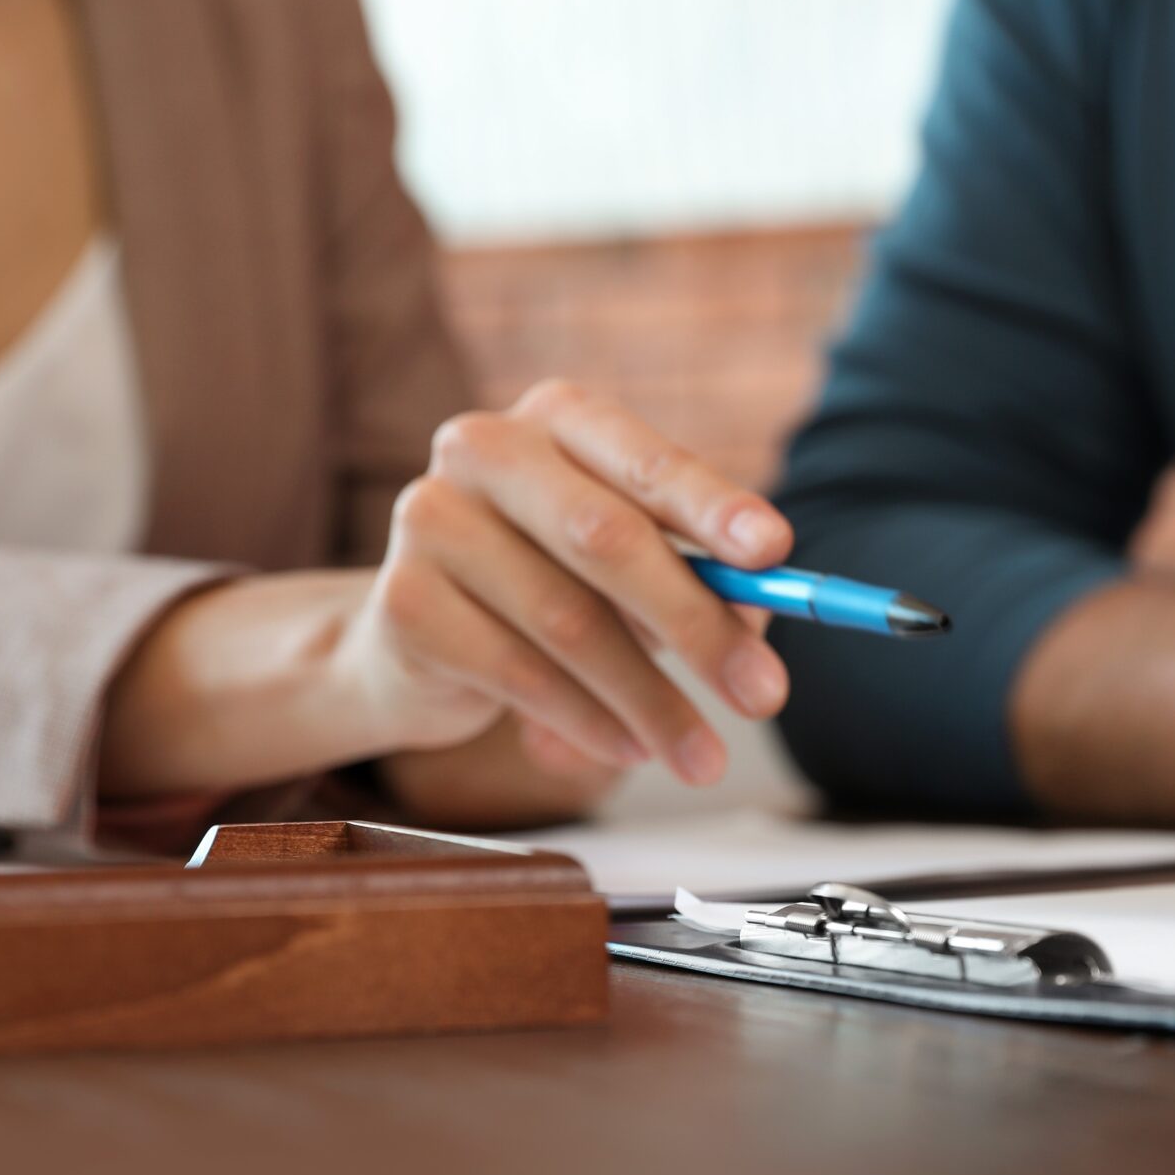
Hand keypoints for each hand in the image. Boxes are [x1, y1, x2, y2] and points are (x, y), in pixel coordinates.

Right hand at [341, 380, 792, 785]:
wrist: (415, 636)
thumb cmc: (551, 587)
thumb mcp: (632, 573)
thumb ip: (699, 580)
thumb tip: (760, 617)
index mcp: (558, 418)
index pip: (647, 459)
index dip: (712, 506)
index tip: (774, 553)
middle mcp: (485, 449)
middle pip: (606, 538)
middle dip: (696, 625)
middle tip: (765, 695)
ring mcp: (431, 518)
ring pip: (567, 620)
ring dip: (651, 699)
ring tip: (702, 757)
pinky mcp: (400, 601)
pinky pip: (517, 671)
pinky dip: (586, 720)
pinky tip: (628, 748)